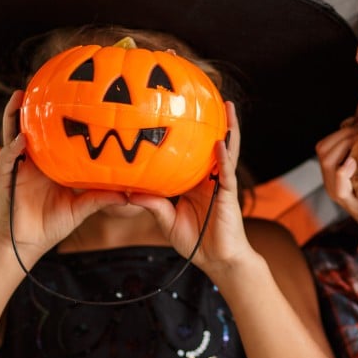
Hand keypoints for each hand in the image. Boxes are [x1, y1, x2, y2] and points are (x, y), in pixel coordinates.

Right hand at [0, 91, 128, 266]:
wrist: (27, 243)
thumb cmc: (52, 224)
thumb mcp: (82, 207)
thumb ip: (102, 198)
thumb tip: (130, 195)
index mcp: (50, 163)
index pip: (54, 134)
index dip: (58, 115)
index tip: (72, 96)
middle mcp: (33, 159)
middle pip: (31, 126)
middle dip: (34, 106)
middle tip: (43, 82)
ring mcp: (18, 166)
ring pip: (13, 134)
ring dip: (15, 115)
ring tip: (20, 96)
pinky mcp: (7, 177)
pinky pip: (8, 159)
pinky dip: (13, 148)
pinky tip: (22, 139)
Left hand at [127, 102, 252, 275]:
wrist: (216, 261)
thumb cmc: (195, 241)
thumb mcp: (166, 220)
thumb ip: (152, 204)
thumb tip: (128, 192)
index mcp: (196, 180)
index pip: (191, 151)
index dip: (187, 132)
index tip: (177, 110)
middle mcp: (210, 177)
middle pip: (212, 144)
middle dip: (212, 121)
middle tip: (209, 96)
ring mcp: (222, 185)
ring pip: (226, 152)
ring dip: (229, 129)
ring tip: (227, 107)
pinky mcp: (229, 196)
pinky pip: (227, 174)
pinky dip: (223, 158)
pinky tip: (220, 143)